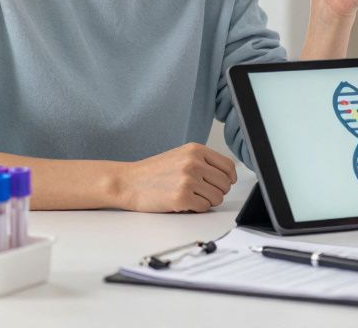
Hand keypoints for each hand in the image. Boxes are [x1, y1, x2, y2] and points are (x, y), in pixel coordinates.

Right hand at [116, 143, 236, 212]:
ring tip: (191, 197)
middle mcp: (194, 163)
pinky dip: (196, 209)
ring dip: (207, 201)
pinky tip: (184, 203)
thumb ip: (203, 161)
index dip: (229, 178)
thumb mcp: (180, 156)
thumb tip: (228, 176)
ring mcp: (188, 180)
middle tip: (202, 193)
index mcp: (196, 150)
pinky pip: (204, 208)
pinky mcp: (182, 197)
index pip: (228, 166)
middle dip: (217, 192)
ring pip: (217, 198)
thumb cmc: (153, 172)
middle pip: (225, 184)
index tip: (226, 183)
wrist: (128, 182)